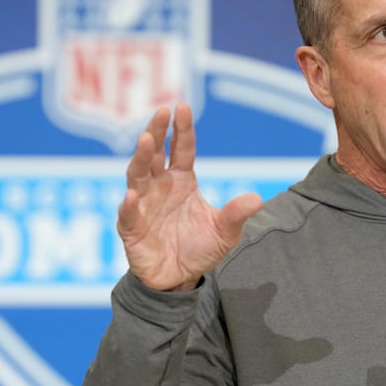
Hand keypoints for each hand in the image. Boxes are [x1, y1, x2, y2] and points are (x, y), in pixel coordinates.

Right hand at [117, 104, 262, 290]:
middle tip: (161, 111)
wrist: (179, 279)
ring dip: (140, 158)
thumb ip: (236, 214)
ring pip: (137, 175)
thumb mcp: (225, 232)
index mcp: (181, 180)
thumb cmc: (200, 248)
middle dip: (157, 132)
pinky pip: (128, 213)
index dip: (181, 129)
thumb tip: (257, 199)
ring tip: (145, 141)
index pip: (181, 149)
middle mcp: (159, 186)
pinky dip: (128, 204)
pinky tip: (132, 195)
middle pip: (155, 154)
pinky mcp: (131, 228)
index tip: (182, 107)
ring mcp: (142, 204)